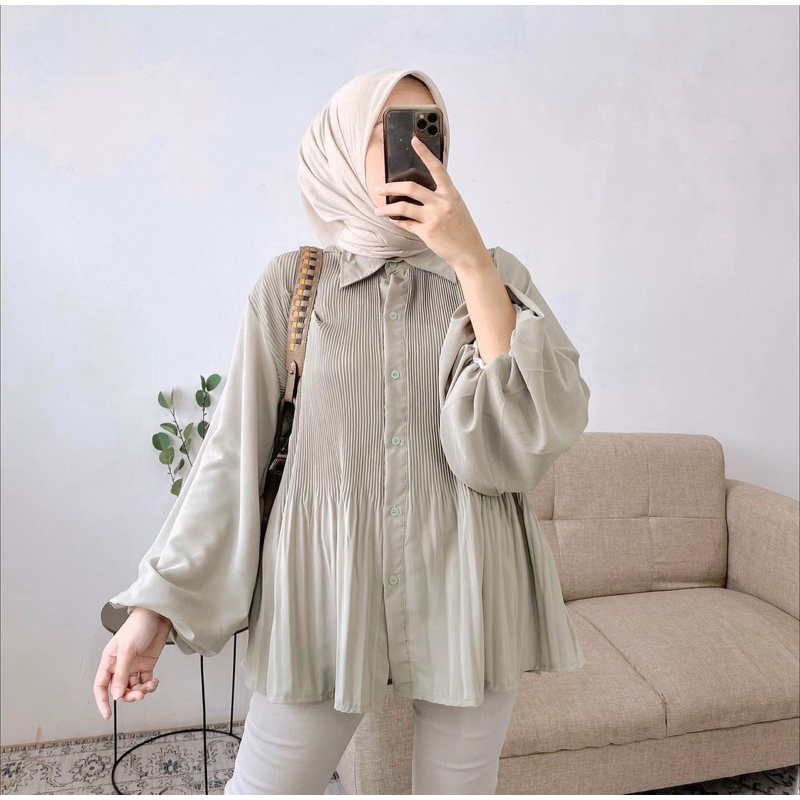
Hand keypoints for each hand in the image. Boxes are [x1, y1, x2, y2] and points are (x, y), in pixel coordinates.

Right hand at [93, 607, 171, 719]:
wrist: (158, 615)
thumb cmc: (138, 626)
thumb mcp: (127, 649)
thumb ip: (122, 673)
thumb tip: (116, 694)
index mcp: (109, 661)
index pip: (101, 686)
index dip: (102, 701)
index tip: (107, 715)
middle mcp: (120, 665)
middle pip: (119, 689)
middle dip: (129, 696)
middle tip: (139, 695)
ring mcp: (134, 666)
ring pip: (133, 687)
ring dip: (141, 690)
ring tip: (150, 686)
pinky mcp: (147, 665)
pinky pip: (145, 681)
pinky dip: (150, 685)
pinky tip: (155, 682)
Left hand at [373, 135, 490, 272]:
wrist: (469, 253)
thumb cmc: (463, 231)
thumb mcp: (456, 208)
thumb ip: (441, 198)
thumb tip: (420, 194)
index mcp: (451, 194)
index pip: (437, 168)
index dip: (425, 153)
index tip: (414, 140)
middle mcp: (441, 203)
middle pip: (411, 187)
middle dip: (390, 187)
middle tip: (379, 188)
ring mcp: (433, 218)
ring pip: (403, 207)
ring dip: (387, 209)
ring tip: (378, 211)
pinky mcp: (427, 232)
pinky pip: (406, 224)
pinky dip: (397, 222)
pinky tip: (392, 220)